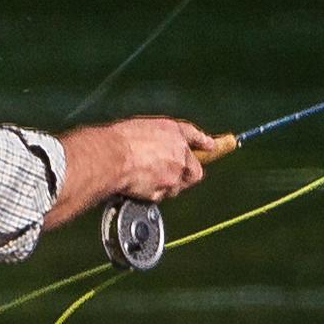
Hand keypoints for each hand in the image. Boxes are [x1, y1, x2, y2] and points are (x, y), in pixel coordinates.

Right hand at [48, 115, 233, 226]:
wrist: (112, 156)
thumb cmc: (120, 139)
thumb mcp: (141, 128)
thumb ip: (157, 138)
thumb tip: (158, 146)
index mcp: (173, 131)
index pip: (193, 135)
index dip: (203, 141)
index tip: (211, 146)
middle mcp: (179, 152)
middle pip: (194, 170)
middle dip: (185, 175)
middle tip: (171, 174)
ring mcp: (174, 173)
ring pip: (178, 185)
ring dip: (167, 185)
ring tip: (146, 178)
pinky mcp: (164, 189)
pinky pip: (162, 195)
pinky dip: (153, 193)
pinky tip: (139, 185)